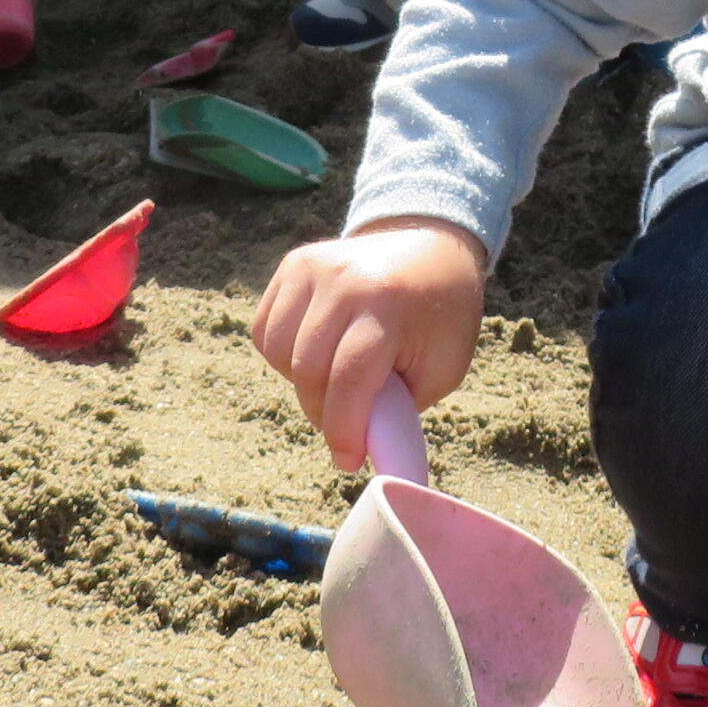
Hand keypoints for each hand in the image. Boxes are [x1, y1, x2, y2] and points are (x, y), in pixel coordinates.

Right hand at [251, 219, 488, 468]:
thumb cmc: (441, 318)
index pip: (349, 378)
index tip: (348, 460)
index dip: (343, 429)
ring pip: (279, 352)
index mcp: (388, 305)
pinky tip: (317, 354)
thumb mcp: (442, 367)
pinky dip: (283, 356)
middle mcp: (344, 280)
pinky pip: (266, 330)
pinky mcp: (293, 264)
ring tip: (336, 382)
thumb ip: (397, 409)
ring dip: (301, 384)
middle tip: (346, 426)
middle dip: (324, 413)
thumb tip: (358, 452)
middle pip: (308, 369)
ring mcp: (312, 267)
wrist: (431, 246)